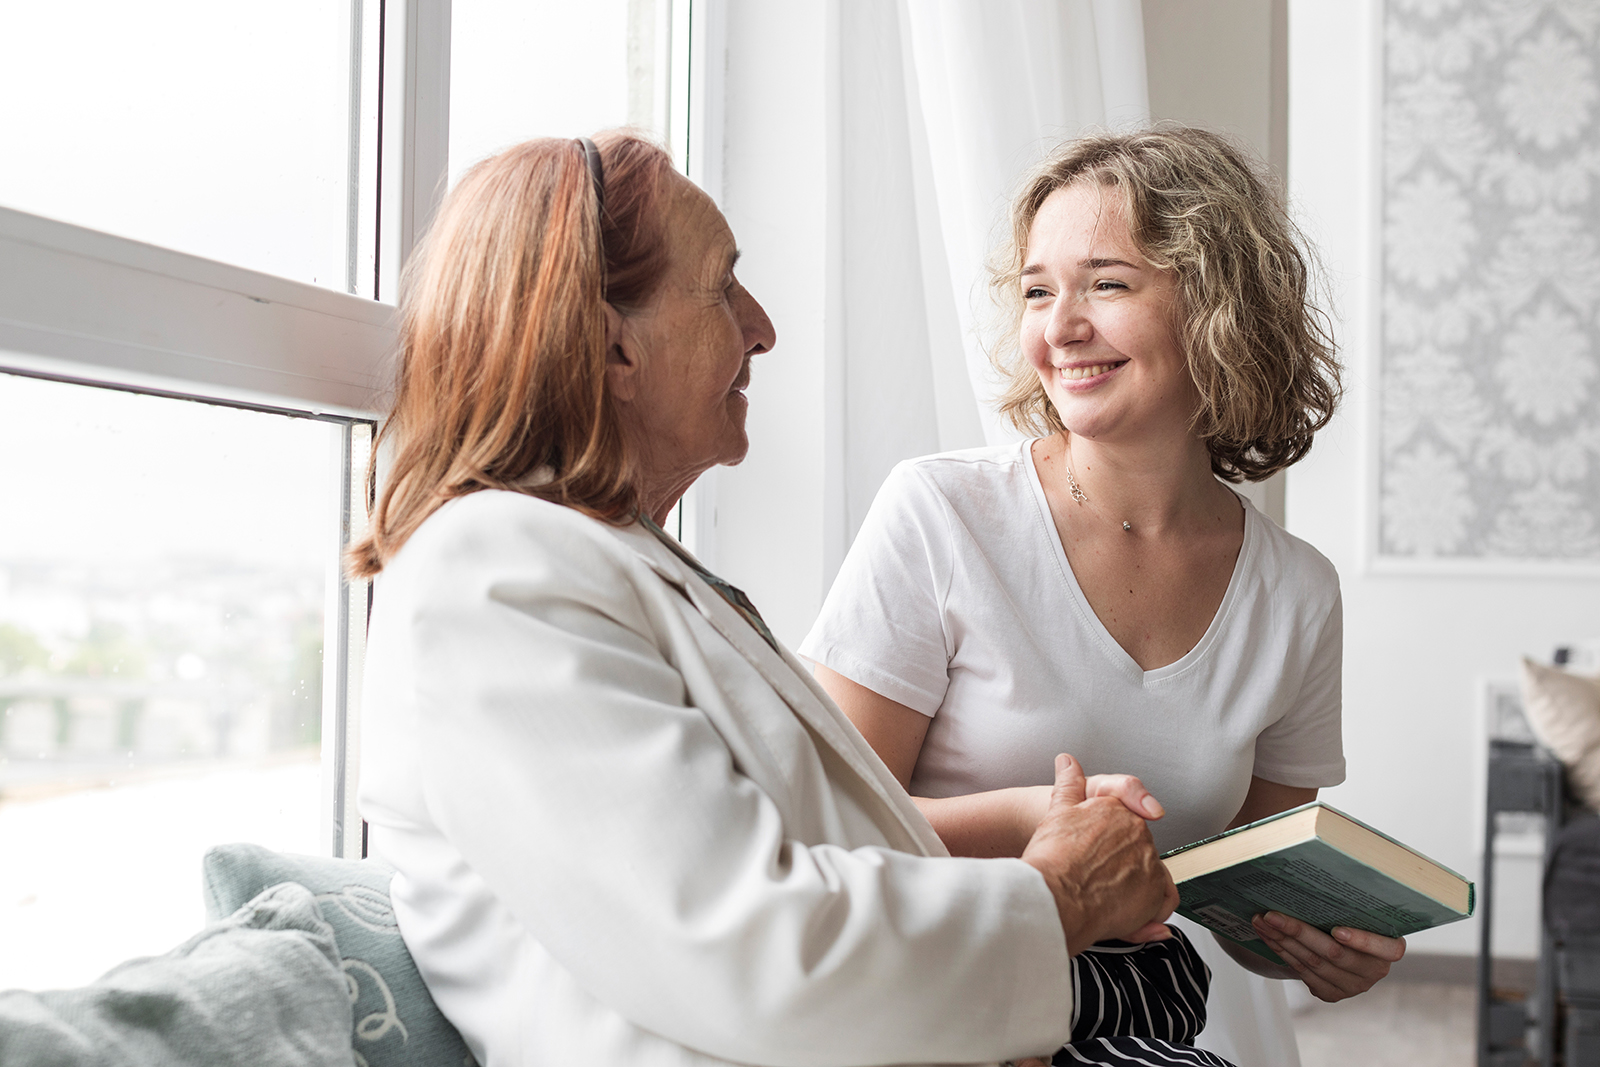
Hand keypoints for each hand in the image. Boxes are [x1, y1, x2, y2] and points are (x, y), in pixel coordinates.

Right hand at [1021, 753, 1179, 955]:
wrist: (1054, 896)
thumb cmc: (1052, 858)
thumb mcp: (1057, 812)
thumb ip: (1068, 785)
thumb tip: (1068, 762)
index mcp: (1118, 811)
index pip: (1126, 824)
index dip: (1110, 844)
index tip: (1096, 857)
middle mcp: (1139, 834)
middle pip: (1138, 853)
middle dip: (1122, 867)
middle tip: (1095, 881)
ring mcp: (1150, 864)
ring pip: (1150, 879)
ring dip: (1134, 891)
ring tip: (1106, 902)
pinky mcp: (1155, 895)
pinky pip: (1160, 904)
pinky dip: (1149, 914)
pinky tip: (1126, 917)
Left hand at [1251, 911, 1405, 1001]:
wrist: (1341, 945)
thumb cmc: (1350, 920)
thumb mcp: (1358, 913)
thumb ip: (1349, 906)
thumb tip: (1316, 876)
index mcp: (1389, 949)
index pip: (1387, 949)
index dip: (1362, 941)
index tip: (1336, 929)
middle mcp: (1373, 972)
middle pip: (1334, 953)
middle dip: (1299, 932)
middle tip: (1271, 915)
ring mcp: (1351, 986)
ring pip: (1312, 963)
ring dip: (1282, 940)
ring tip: (1261, 921)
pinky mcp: (1331, 994)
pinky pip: (1302, 971)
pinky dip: (1281, 951)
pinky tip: (1267, 936)